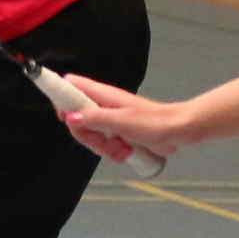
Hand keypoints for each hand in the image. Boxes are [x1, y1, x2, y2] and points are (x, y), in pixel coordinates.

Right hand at [50, 71, 183, 169]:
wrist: (177, 131)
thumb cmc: (155, 122)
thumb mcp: (121, 121)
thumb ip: (94, 118)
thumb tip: (71, 116)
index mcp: (102, 94)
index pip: (70, 86)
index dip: (61, 98)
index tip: (63, 115)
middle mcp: (102, 104)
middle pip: (75, 118)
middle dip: (85, 134)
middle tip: (101, 139)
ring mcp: (108, 118)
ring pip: (89, 134)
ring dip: (101, 146)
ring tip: (120, 147)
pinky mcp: (116, 131)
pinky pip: (102, 143)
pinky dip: (111, 151)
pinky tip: (125, 151)